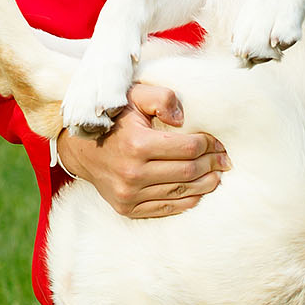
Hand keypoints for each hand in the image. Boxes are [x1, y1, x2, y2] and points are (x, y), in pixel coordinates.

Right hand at [56, 81, 228, 218]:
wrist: (79, 148)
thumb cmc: (113, 118)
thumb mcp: (135, 96)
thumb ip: (162, 98)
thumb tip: (182, 119)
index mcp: (137, 144)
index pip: (188, 148)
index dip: (209, 145)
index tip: (218, 142)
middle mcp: (132, 172)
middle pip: (188, 172)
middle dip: (212, 165)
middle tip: (225, 160)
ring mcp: (128, 194)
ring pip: (180, 192)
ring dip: (205, 184)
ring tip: (218, 176)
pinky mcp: (126, 208)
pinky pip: (166, 208)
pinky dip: (187, 201)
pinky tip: (199, 191)